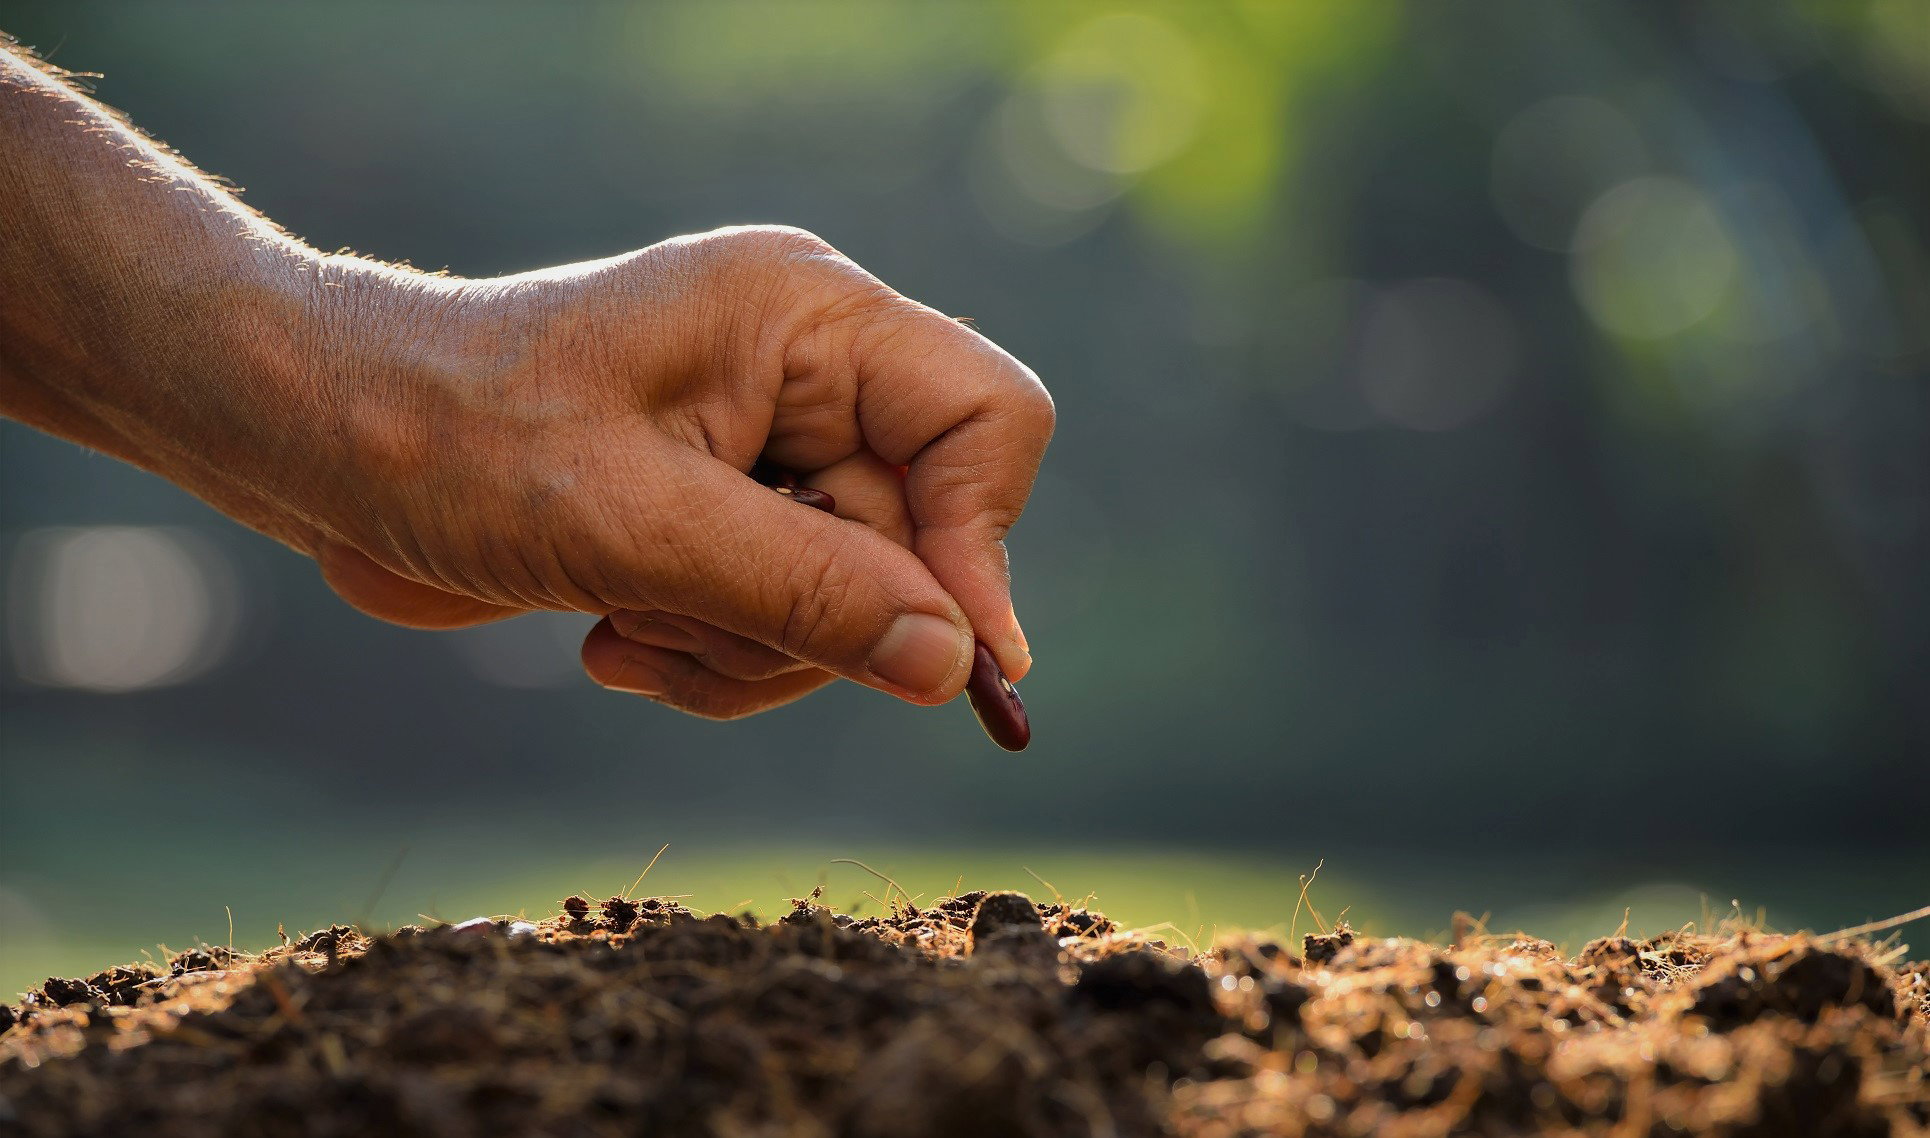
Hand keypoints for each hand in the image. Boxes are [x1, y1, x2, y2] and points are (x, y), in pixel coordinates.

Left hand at [307, 226, 1052, 717]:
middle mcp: (811, 369)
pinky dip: (709, 654)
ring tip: (623, 625)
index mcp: (807, 317)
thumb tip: (955, 666)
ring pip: (857, 599)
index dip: (977, 543)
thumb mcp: (636, 528)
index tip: (934, 658)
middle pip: (920, 538)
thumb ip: (805, 593)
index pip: (988, 418)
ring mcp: (773, 440)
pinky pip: (786, 619)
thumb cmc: (456, 443)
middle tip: (679, 618)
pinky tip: (612, 635)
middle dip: (803, 616)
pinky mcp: (730, 506)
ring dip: (742, 648)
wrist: (324, 441)